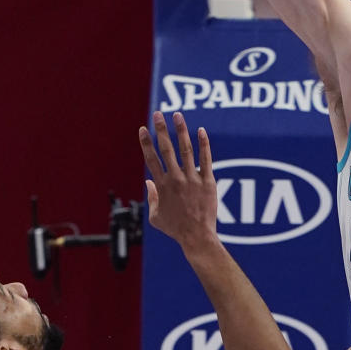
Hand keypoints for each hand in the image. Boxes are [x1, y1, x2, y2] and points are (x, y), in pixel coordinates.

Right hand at [139, 112, 216, 247]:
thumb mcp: (155, 217)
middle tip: (158, 114)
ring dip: (180, 131)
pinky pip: (205, 159)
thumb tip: (148, 182)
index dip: (145, 142)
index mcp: (161, 186)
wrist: (196, 236)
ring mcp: (192, 179)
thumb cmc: (175, 229)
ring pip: (185, 149)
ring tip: (177, 115)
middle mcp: (175, 179)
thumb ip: (151, 197)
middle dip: (160, 129)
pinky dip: (203, 144)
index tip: (143, 129)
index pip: (150, 159)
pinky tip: (201, 131)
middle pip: (166, 149)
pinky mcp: (207, 181)